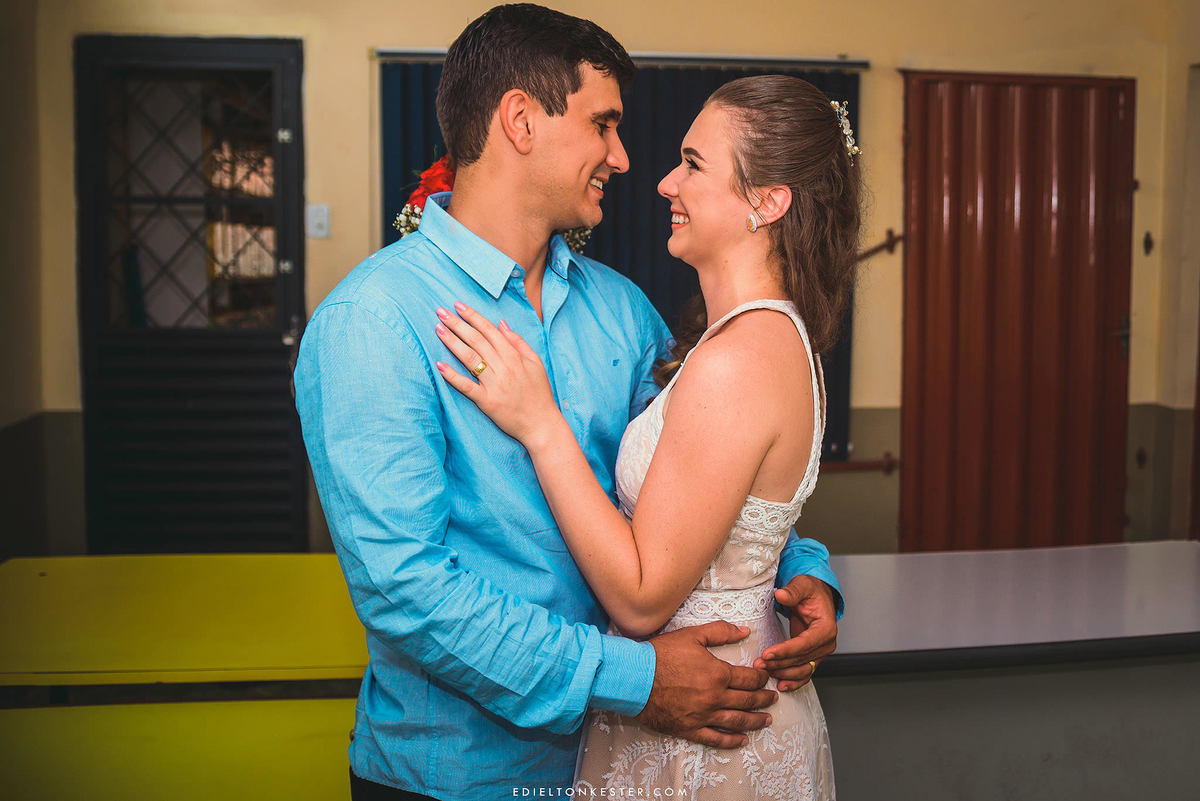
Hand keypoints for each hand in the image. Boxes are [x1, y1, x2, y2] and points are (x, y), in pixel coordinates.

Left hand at [434, 302, 560, 444]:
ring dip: (452, 342)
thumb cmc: (539, 393)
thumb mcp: (535, 362)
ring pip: (469, 358)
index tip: (458, 306)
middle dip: (456, 324)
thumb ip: (518, 342)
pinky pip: (466, 386)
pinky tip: (440, 365)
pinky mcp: (486, 401)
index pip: (489, 330)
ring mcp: (493, 384)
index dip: (472, 316)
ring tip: (438, 329)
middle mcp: (503, 367)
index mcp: (514, 356)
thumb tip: (501, 323)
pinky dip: (452, 376)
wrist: (542, 424)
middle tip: (440, 311)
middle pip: (476, 340)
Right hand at [636, 621, 776, 748]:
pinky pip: (715, 739)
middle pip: (747, 701)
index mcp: (718, 674)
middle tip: (773, 698)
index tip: (766, 678)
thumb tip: (745, 631)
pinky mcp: (690, 729)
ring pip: (736, 721)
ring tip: (767, 720)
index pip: (749, 679)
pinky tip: (742, 740)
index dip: (761, 678)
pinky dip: (731, 741)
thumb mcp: (692, 635)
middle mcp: (715, 697)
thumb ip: (720, 632)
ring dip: (754, 721)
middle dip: (763, 699)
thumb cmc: (661, 654)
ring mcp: (703, 716)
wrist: (634, 678)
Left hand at [754, 575, 837, 690]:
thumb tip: (781, 594)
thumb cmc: (811, 590)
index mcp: (826, 628)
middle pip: (801, 659)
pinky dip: (793, 681)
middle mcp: (827, 643)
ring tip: (764, 671)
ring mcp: (821, 652)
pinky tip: (781, 685)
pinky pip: (804, 673)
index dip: (786, 650)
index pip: (805, 644)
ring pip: (802, 670)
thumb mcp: (803, 584)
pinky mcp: (813, 657)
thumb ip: (793, 591)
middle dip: (779, 663)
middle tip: (759, 663)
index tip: (767, 653)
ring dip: (783, 673)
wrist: (817, 596)